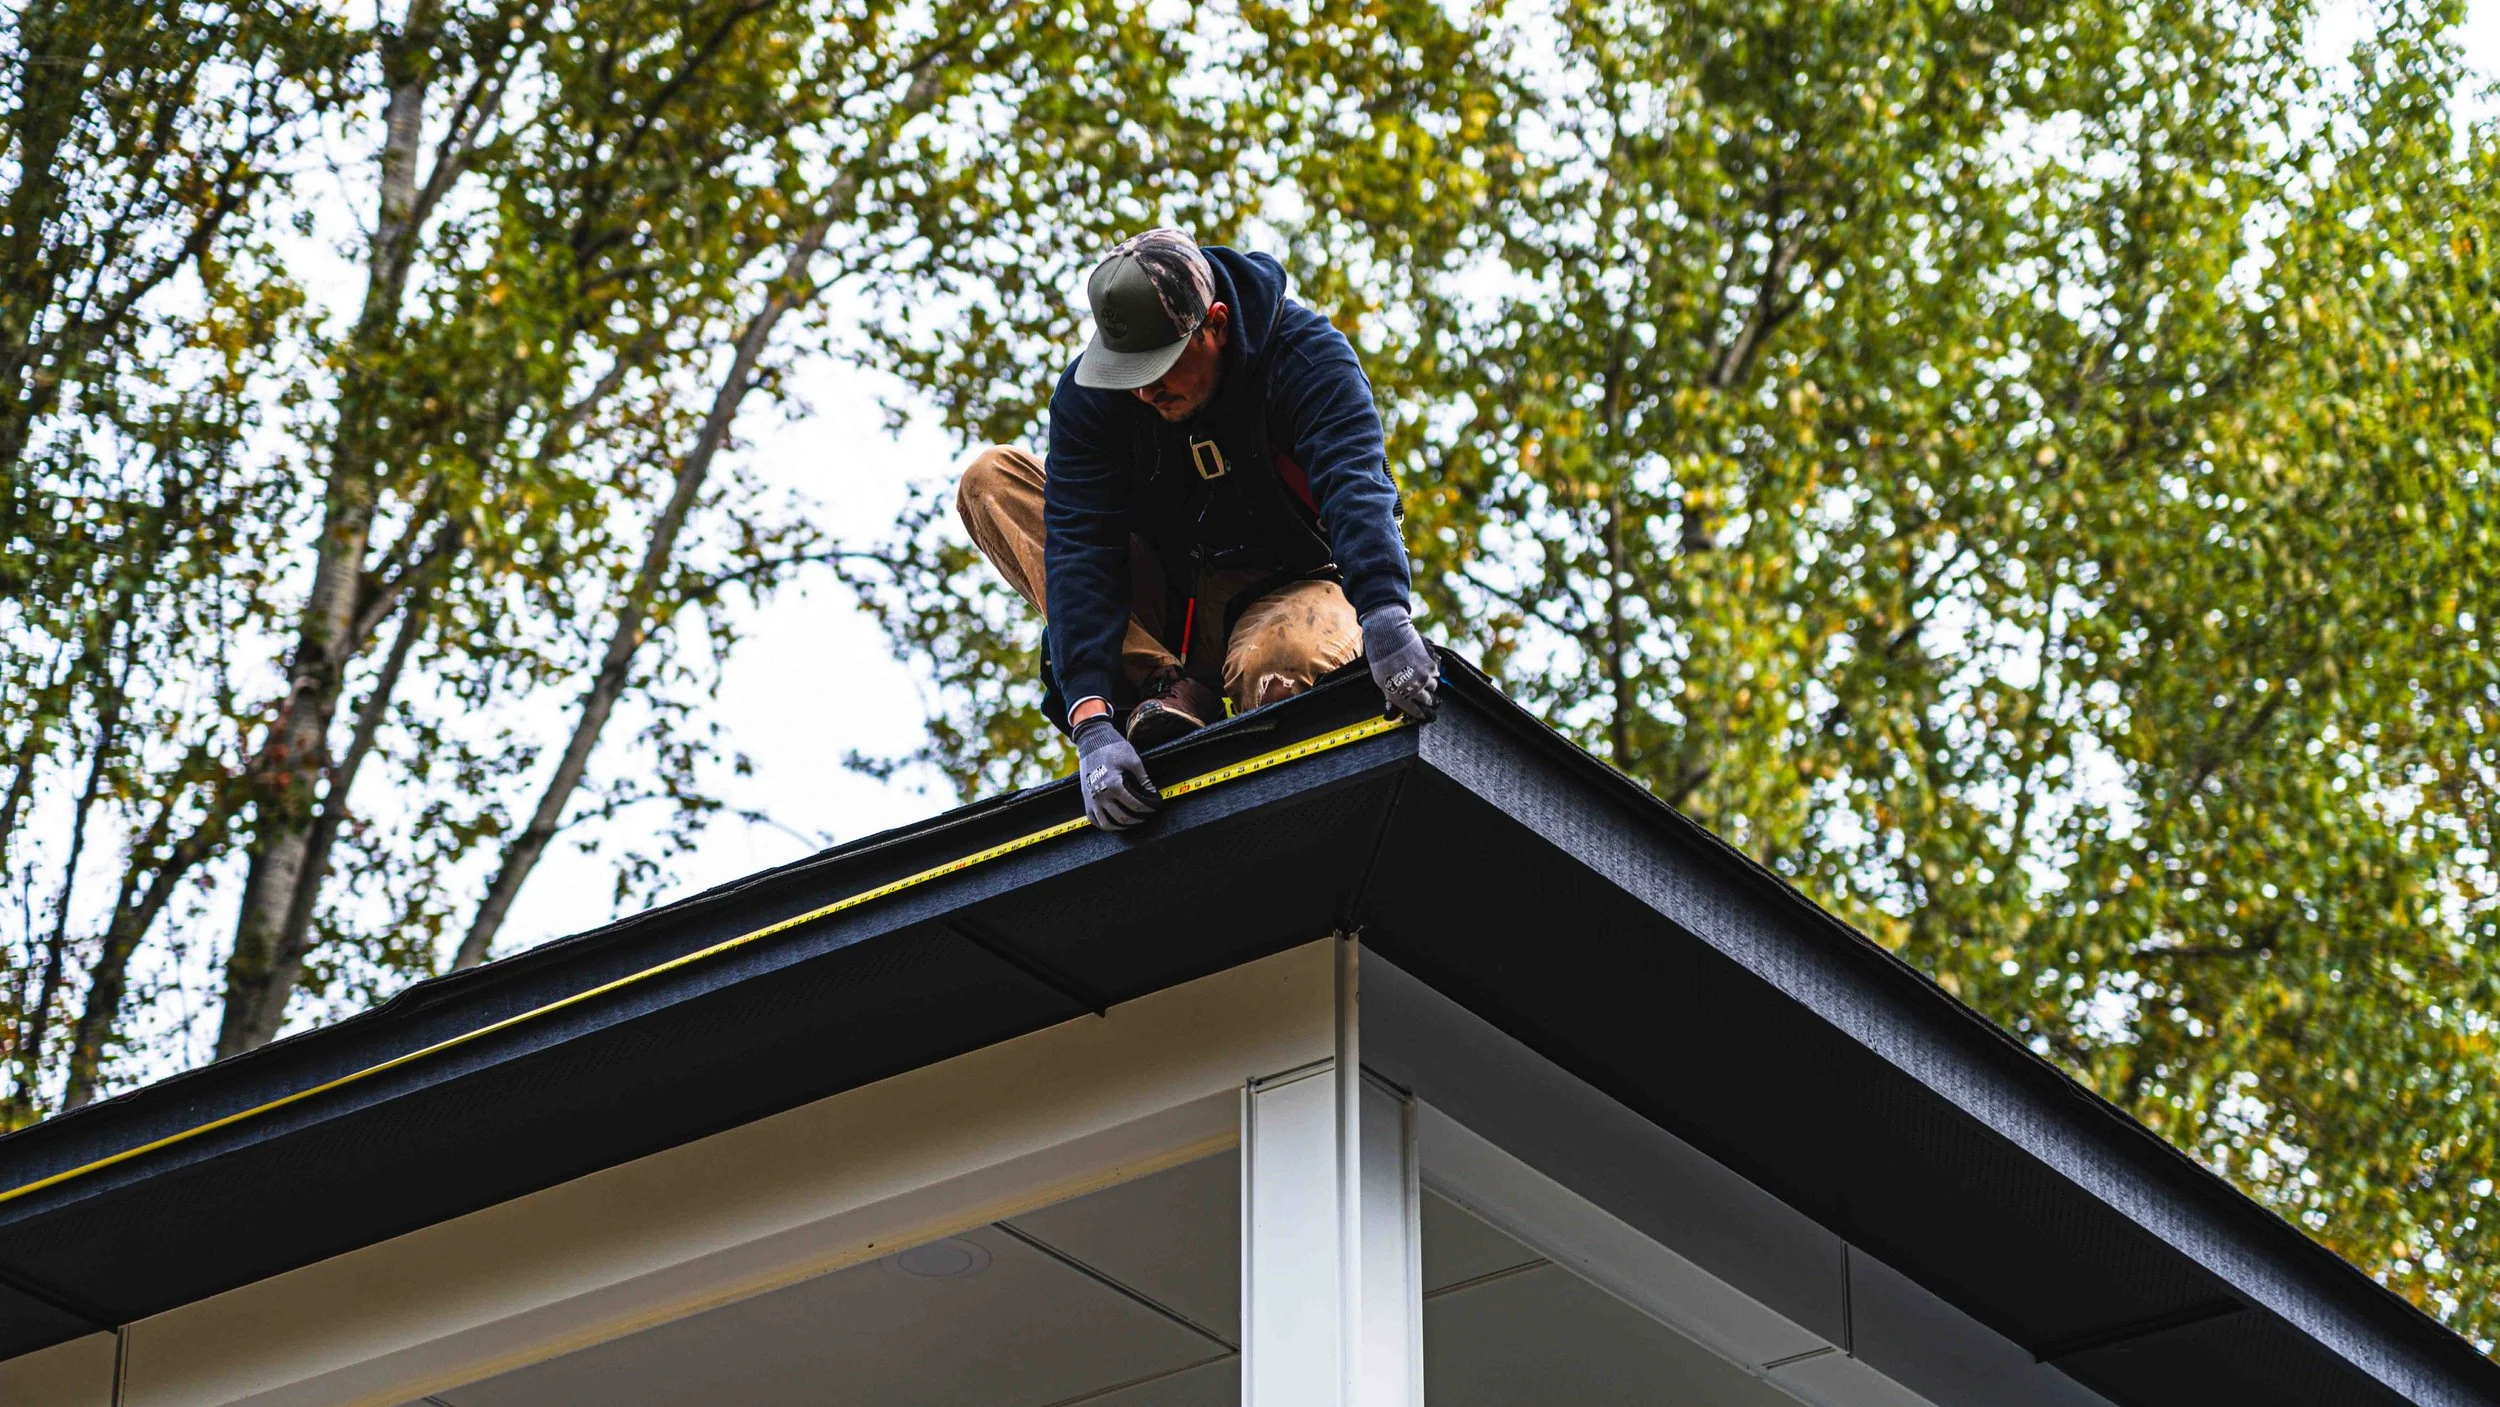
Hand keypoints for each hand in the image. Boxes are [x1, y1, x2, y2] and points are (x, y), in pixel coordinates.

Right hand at [1073, 716, 1160, 829]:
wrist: (1092, 741)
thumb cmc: (1113, 748)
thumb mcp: (1133, 760)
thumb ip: (1144, 779)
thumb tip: (1153, 793)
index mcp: (1114, 785)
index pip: (1135, 805)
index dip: (1147, 809)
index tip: (1154, 808)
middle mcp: (1101, 796)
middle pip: (1122, 818)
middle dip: (1137, 820)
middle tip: (1145, 817)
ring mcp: (1091, 799)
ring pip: (1106, 824)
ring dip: (1121, 826)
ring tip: (1131, 823)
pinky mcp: (1085, 799)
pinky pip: (1093, 820)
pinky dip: (1104, 824)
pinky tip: (1113, 822)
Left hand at [1361, 604, 1439, 721]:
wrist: (1389, 635)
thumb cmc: (1382, 658)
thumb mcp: (1381, 681)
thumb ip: (1390, 697)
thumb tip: (1391, 713)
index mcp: (1400, 694)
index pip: (1415, 710)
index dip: (1420, 713)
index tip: (1423, 713)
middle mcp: (1415, 687)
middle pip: (1429, 700)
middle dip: (1427, 699)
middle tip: (1427, 696)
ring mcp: (1425, 676)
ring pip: (1434, 686)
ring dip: (1430, 684)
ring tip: (1421, 675)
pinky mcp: (1432, 664)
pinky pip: (1437, 672)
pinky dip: (1432, 671)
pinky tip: (1423, 664)